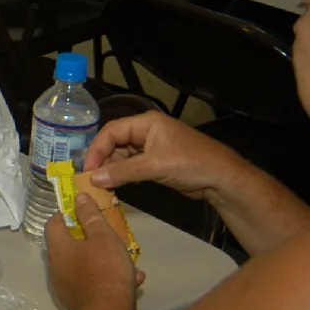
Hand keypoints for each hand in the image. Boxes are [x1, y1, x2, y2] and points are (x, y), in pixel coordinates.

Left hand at [45, 203, 140, 309]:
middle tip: (108, 236)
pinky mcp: (75, 301)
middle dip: (90, 238)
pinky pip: (91, 282)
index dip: (66, 214)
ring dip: (104, 260)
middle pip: (68, 245)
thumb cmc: (105, 269)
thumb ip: (90, 216)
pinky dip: (107, 278)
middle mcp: (55, 266)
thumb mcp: (102, 237)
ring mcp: (64, 285)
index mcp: (57, 248)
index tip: (83, 211)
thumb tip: (78, 197)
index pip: (53, 223)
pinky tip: (132, 280)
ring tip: (127, 261)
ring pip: (83, 264)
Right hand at [83, 112, 254, 200]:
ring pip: (122, 156)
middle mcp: (146, 131)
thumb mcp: (155, 166)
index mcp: (147, 123)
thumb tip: (94, 178)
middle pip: (115, 143)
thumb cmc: (191, 164)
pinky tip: (115, 186)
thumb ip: (123, 171)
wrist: (222, 179)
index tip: (87, 169)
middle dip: (102, 160)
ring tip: (101, 185)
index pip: (112, 132)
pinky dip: (122, 175)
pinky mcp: (156, 162)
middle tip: (91, 179)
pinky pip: (132, 166)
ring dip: (111, 169)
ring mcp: (151, 147)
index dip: (96, 149)